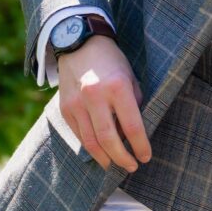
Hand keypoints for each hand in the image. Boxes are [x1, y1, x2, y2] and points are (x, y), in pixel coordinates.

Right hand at [57, 36, 150, 171]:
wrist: (79, 44)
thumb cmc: (112, 61)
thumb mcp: (131, 77)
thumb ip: (134, 104)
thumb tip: (134, 133)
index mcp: (117, 87)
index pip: (132, 126)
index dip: (140, 146)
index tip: (146, 157)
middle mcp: (95, 96)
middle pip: (109, 139)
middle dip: (122, 158)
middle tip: (132, 166)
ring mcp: (77, 104)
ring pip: (90, 142)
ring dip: (105, 158)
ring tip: (116, 165)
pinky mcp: (65, 109)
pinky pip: (79, 135)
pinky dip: (90, 148)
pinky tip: (100, 153)